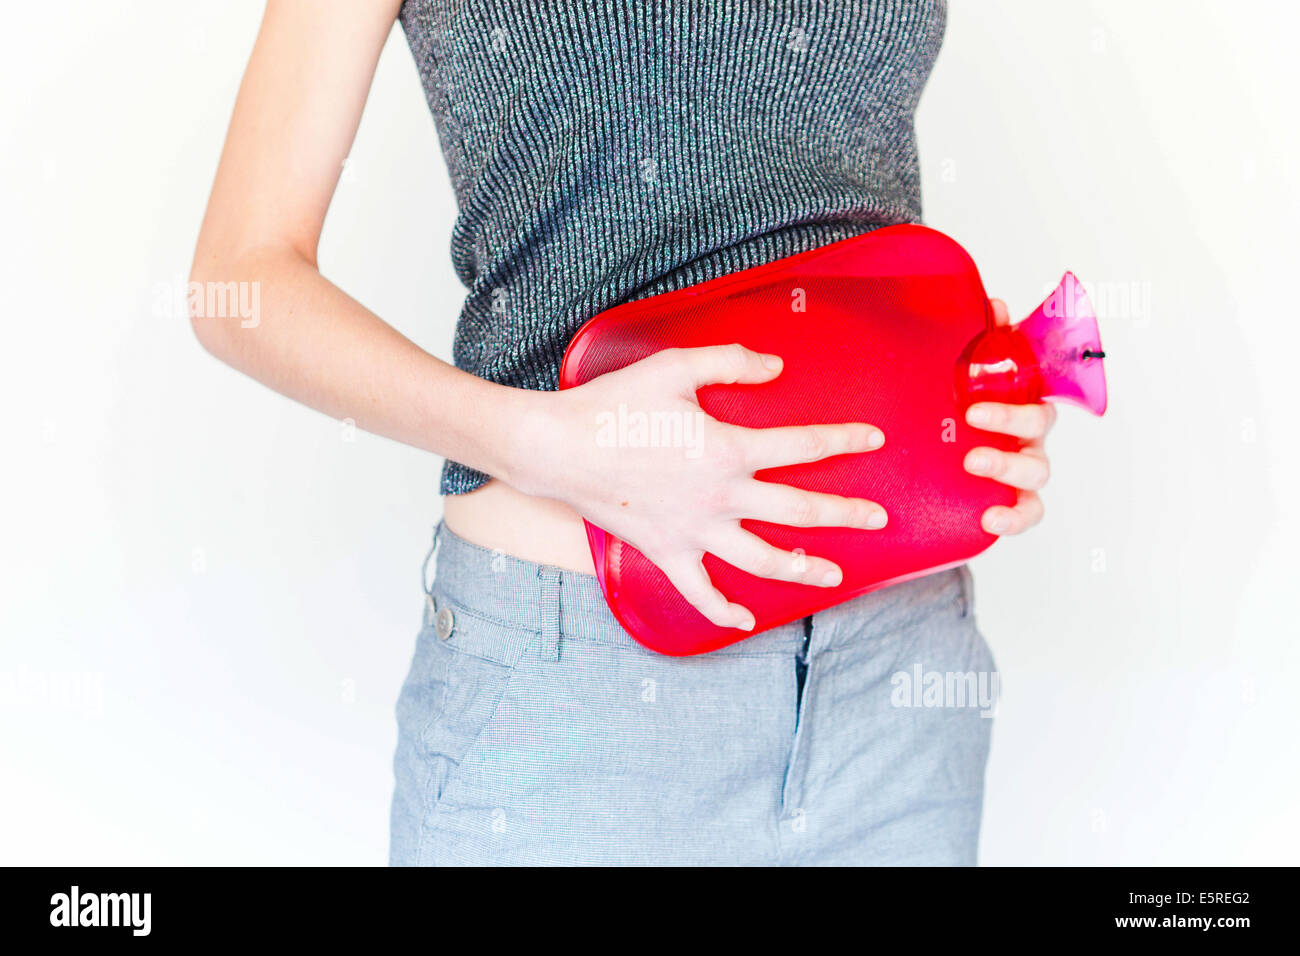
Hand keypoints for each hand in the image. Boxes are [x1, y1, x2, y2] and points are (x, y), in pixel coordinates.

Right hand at [517, 344, 888, 629]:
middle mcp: (721, 497)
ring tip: (833, 574)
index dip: (845, 440)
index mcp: (729, 450)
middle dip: (845, 515)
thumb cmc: (614, 404)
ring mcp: (695, 531)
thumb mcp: (674, 367)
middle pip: (799, 512)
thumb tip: (775, 367)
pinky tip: (742, 619)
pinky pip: (701, 592)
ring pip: (763, 559)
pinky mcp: (667, 552)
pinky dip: (723, 610)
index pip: (804, 446)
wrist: (558, 448)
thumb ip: (730, 362)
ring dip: (803, 569)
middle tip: (878, 519)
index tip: (874, 439)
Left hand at [962, 297, 1056, 534]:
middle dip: (1009, 420)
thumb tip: (992, 305)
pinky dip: (1014, 518)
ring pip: (1035, 472)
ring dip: (1007, 466)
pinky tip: (989, 520)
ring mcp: (1022, 470)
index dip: (1021, 371)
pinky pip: (1027, 513)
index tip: (986, 377)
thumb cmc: (960, 412)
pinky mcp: (1012, 502)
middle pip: (1038, 426)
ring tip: (973, 463)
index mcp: (1021, 400)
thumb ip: (982, 343)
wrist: (937, 459)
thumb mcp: (963, 377)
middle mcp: (1028, 435)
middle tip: (972, 417)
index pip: (1035, 383)